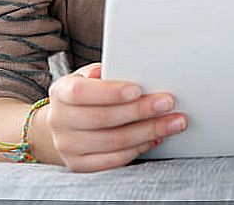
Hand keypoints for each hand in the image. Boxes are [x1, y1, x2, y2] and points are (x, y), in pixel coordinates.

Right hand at [42, 62, 186, 171]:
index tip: (138, 89)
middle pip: (102, 119)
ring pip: (113, 142)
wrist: (65, 124)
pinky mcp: (80, 165)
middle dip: (140, 110)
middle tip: (168, 102)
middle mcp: (60, 121)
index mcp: (61, 92)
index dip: (110, 92)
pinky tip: (156, 138)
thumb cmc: (87, 93)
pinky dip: (139, 148)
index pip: (81, 93)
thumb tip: (134, 67)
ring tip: (173, 121)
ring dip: (148, 131)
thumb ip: (107, 72)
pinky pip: (114, 160)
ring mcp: (68, 147)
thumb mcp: (89, 76)